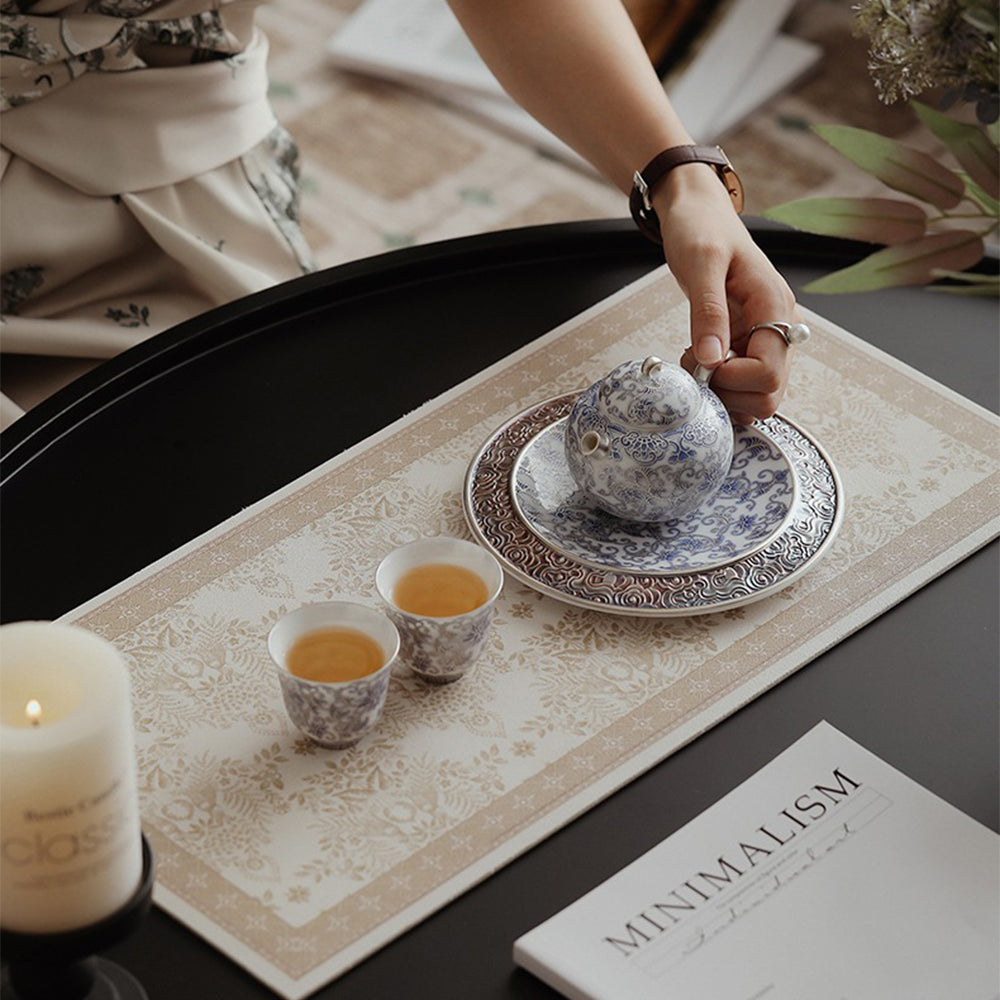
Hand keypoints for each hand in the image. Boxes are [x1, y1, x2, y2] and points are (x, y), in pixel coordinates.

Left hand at [653, 164, 800, 423]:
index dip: (730, 379)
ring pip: (759, 396)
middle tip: (694, 365)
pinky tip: (701, 363)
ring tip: (695, 361)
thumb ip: (707, 312)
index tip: (700, 360)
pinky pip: (746, 386)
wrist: (698, 214)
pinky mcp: (751, 345)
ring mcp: (767, 339)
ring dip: (723, 394)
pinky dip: (723, 388)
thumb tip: (711, 359)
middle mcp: (780, 328)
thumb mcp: (700, 263)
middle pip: (769, 394)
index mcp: (775, 306)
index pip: (768, 373)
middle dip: (727, 392)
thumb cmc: (700, 230)